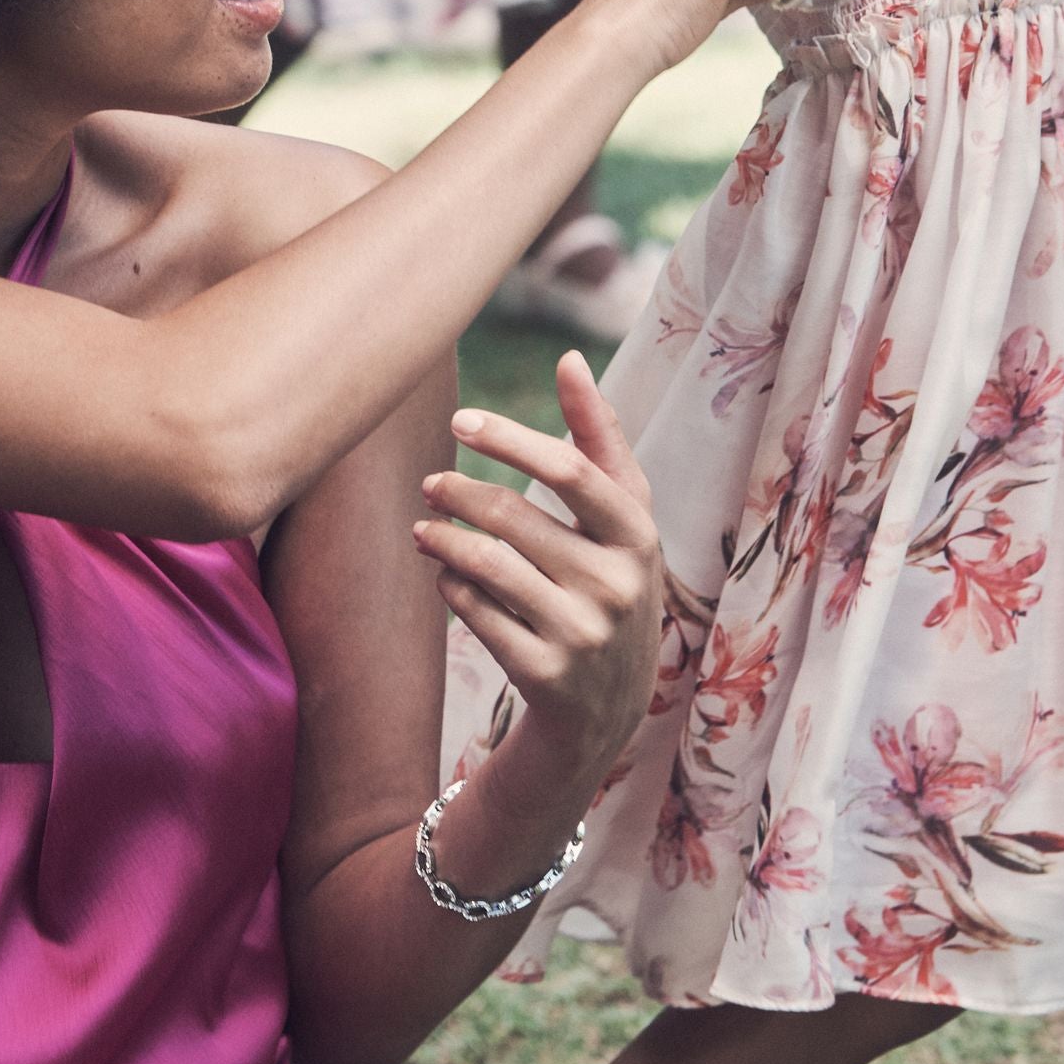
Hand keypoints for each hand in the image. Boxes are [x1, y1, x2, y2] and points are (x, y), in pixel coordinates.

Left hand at [412, 351, 661, 807]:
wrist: (609, 706)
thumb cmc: (611, 581)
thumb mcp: (623, 517)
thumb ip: (600, 438)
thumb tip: (570, 357)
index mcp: (639, 535)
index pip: (572, 470)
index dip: (511, 438)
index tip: (461, 418)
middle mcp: (618, 585)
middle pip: (517, 516)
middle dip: (461, 491)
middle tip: (429, 482)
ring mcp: (582, 634)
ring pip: (489, 565)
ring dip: (444, 538)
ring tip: (424, 527)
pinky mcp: (545, 675)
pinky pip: (478, 615)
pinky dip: (452, 587)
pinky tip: (445, 574)